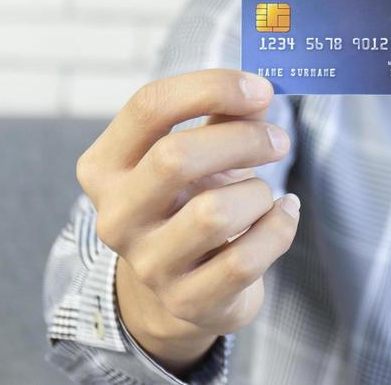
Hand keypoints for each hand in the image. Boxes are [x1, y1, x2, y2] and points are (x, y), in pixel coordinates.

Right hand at [75, 69, 299, 372]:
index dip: (212, 87)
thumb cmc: (190, 203)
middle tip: (278, 140)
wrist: (182, 291)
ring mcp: (148, 265)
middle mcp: (116, 216)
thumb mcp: (195, 153)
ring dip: (258, 193)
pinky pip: (245, 260)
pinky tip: (283, 215)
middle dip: (243, 139)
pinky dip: (279, 228)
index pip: (149, 106)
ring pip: (215, 213)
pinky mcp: (187, 302)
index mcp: (107, 166)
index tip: (260, 89)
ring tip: (263, 195)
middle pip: (175, 157)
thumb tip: (260, 91)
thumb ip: (222, 116)